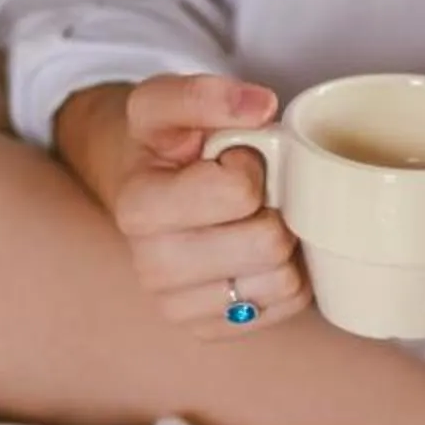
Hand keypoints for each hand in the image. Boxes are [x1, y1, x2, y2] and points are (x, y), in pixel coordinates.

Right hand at [61, 74, 310, 337]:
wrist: (145, 192)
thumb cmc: (165, 147)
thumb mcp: (167, 104)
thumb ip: (204, 93)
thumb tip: (259, 105)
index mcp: (138, 207)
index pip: (237, 191)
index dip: (250, 165)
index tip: (233, 160)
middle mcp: (151, 267)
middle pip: (267, 243)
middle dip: (271, 208)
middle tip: (249, 195)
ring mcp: (178, 308)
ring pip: (282, 280)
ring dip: (283, 244)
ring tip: (252, 221)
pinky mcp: (209, 331)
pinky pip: (286, 306)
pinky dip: (285, 276)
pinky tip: (256, 254)